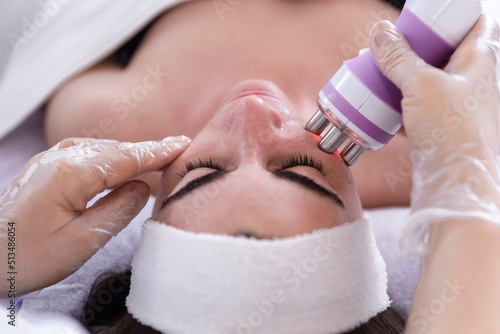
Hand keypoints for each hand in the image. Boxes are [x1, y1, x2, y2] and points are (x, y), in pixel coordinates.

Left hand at [0, 136, 189, 295]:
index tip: (184, 143)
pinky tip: (119, 165)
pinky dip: (109, 157)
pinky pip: (85, 154)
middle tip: (179, 147)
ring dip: (130, 153)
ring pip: (101, 149)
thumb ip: (119, 210)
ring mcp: (50, 159)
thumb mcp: (83, 241)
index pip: (127, 158)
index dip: (158, 151)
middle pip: (116, 149)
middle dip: (148, 150)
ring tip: (156, 157)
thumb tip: (143, 187)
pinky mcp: (44, 168)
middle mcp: (60, 157)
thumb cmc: (29, 257)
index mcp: (73, 173)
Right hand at [370, 15, 499, 256]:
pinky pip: (414, 106)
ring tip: (373, 73)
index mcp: (477, 61)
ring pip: (423, 80)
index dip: (446, 16)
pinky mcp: (438, 125)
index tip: (418, 18)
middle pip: (439, 51)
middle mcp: (469, 80)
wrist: (454, 178)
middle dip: (410, 47)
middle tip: (386, 47)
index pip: (471, 23)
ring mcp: (453, 104)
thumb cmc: (452, 128)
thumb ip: (399, 58)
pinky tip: (377, 105)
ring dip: (399, 76)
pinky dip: (396, 104)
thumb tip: (381, 33)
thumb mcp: (421, 84)